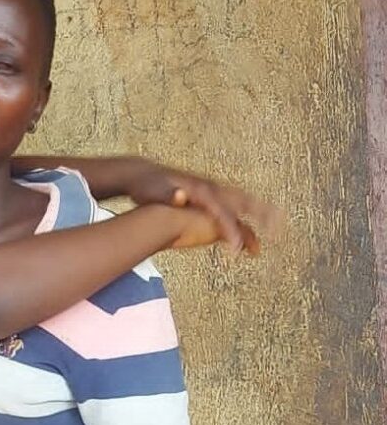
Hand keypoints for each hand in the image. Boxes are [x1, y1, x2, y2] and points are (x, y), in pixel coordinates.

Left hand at [125, 158, 281, 254]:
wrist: (142, 174)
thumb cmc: (147, 187)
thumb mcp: (152, 191)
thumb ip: (167, 195)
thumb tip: (179, 196)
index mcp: (200, 191)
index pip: (222, 213)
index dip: (230, 231)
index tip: (237, 250)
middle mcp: (209, 189)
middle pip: (241, 201)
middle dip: (262, 214)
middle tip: (281, 227)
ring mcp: (210, 191)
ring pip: (241, 201)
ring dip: (260, 211)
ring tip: (278, 222)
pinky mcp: (207, 195)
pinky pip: (231, 205)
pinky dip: (245, 213)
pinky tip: (251, 225)